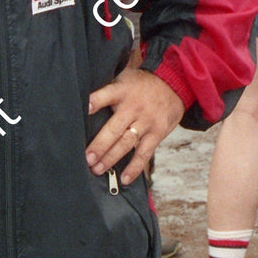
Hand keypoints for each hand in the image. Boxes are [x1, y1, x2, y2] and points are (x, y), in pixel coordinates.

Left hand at [85, 67, 185, 184]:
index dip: (95, 102)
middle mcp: (134, 107)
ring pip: (126, 143)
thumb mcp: (124, 78)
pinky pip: (144, 153)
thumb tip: (83, 107)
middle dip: (100, 145)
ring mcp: (146, 121)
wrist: (174, 84)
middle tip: (87, 159)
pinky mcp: (157, 133)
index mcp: (122, 91)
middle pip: (114, 128)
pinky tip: (124, 179)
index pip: (106, 95)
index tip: (84, 110)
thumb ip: (108, 90)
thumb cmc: (142, 85)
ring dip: (111, 158)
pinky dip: (134, 168)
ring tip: (97, 169)